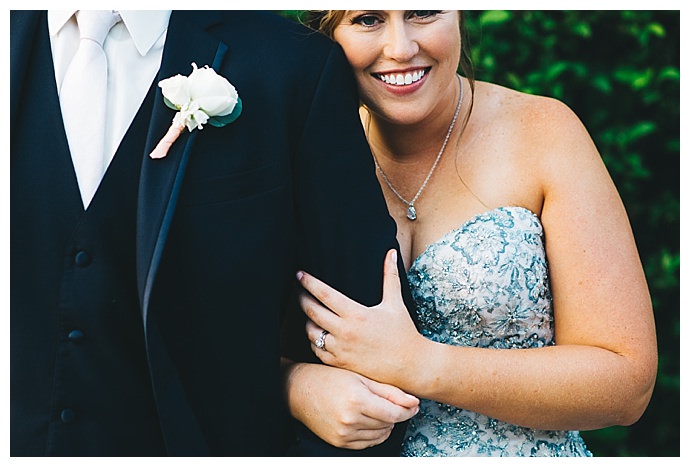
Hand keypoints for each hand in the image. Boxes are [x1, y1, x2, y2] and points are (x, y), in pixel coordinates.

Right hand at [285, 362, 418, 449]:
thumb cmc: (330, 378)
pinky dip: (373, 434)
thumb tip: (413, 402)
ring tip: (375, 410)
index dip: (407, 410)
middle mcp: (350, 420)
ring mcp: (344, 434)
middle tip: (388, 402)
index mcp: (357, 400)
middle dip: (394, 415)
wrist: (301, 390)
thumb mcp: (361, 377)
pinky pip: (367, 444)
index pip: (394, 413)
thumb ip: (389, 391)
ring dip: (384, 425)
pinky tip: (367, 420)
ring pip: (380, 436)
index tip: (413, 405)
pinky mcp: (339, 442)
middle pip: (388, 425)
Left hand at [297, 249, 425, 387]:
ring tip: (309, 312)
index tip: (299, 274)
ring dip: (307, 321)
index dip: (308, 283)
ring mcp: (340, 349)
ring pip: (311, 332)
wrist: (409, 365)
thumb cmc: (402, 332)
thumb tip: (391, 252)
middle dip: (302, 299)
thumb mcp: (395, 303)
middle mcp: (345, 332)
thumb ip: (390, 276)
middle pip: (311, 311)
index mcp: (356, 314)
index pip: (324, 294)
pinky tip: (318, 333)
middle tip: (299, 291)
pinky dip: (314, 341)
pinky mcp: (340, 364)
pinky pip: (317, 350)